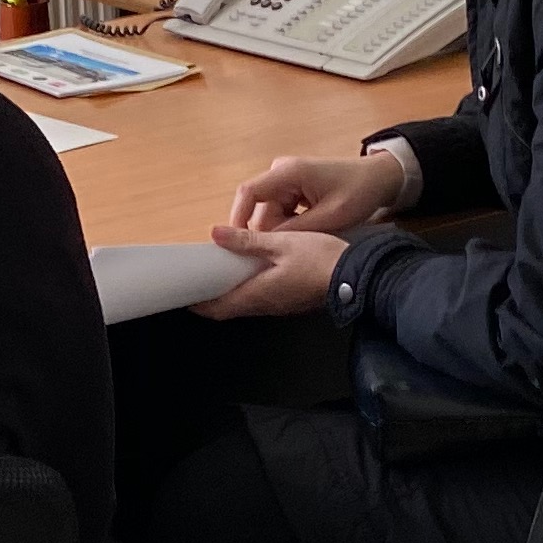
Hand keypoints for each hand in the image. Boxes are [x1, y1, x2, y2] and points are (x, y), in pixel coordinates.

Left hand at [196, 222, 343, 320]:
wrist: (356, 275)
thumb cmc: (320, 259)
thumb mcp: (281, 242)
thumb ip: (247, 240)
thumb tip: (215, 235)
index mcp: (258, 294)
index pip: (219, 308)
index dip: (199, 303)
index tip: (185, 294)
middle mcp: (266, 306)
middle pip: (230, 308)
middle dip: (213, 297)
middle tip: (201, 279)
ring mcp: (280, 306)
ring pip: (247, 303)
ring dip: (232, 291)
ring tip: (222, 271)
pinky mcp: (291, 301)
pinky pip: (263, 298)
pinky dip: (249, 288)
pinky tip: (251, 271)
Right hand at [231, 148, 407, 235]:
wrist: (379, 178)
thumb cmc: (358, 193)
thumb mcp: (329, 218)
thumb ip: (295, 231)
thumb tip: (265, 244)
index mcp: (289, 172)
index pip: (249, 192)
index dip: (237, 217)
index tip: (235, 243)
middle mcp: (281, 172)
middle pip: (258, 207)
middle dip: (269, 231)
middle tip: (287, 250)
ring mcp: (285, 179)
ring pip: (269, 212)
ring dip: (282, 230)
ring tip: (306, 238)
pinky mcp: (292, 187)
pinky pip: (279, 211)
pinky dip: (288, 225)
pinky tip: (307, 232)